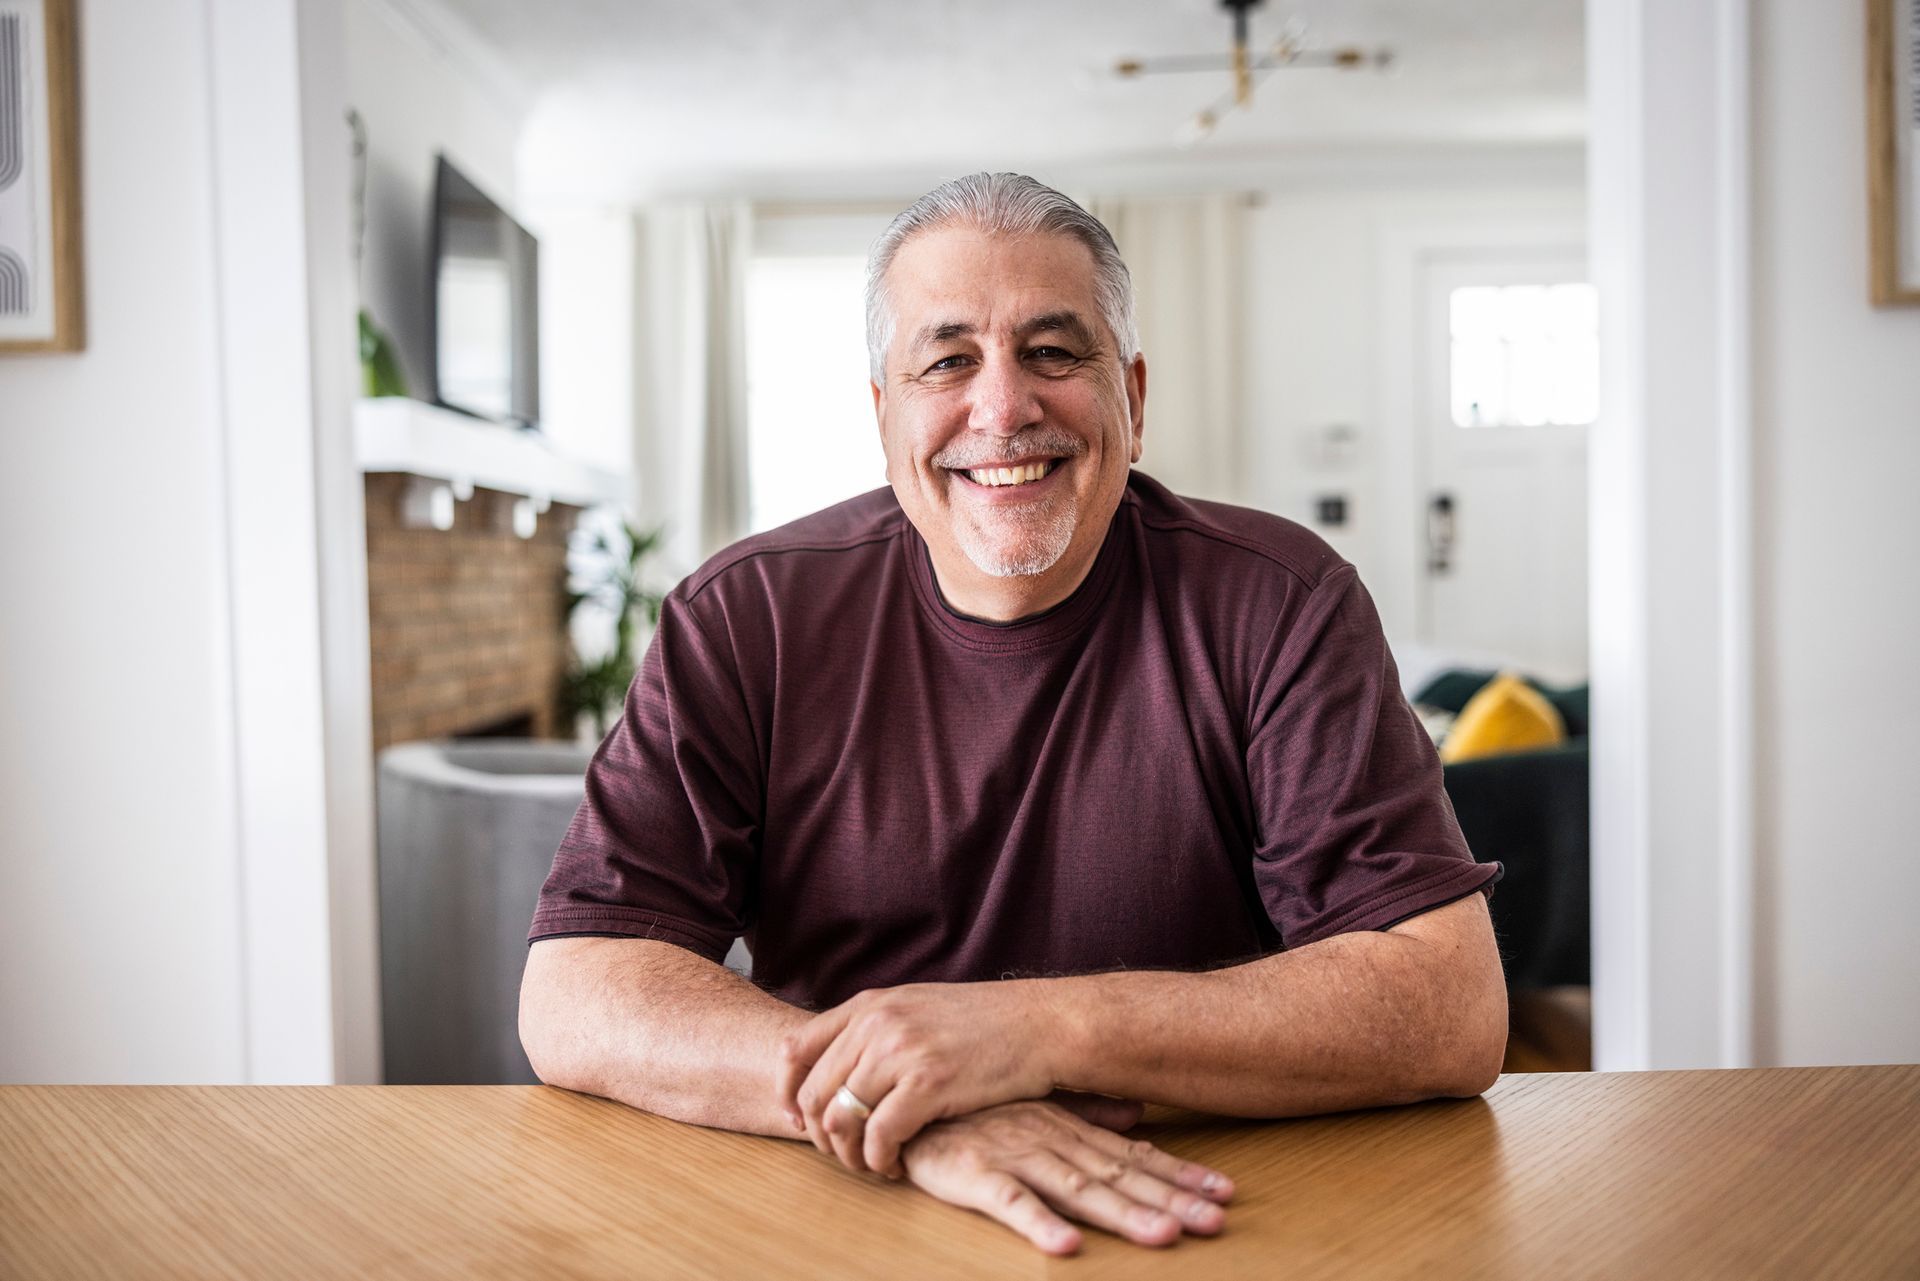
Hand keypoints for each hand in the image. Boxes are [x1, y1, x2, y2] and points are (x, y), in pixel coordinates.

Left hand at [775, 981, 1058, 1174]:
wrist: (1040, 1024)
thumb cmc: (984, 1024)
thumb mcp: (918, 1008)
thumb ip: (876, 1030)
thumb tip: (839, 1071)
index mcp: (869, 1005)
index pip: (796, 1050)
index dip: (789, 1093)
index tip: (798, 1121)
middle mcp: (876, 1025)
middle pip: (813, 1094)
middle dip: (821, 1136)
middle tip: (845, 1155)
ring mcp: (900, 1053)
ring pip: (841, 1120)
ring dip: (850, 1155)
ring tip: (872, 1164)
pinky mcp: (928, 1084)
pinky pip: (880, 1137)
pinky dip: (881, 1161)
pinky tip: (897, 1165)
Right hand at [898, 1099, 1234, 1255]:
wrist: (902, 1096)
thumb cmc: (972, 1109)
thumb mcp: (1036, 1109)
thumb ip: (1086, 1114)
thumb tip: (1137, 1115)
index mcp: (1068, 1130)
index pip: (1135, 1157)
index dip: (1180, 1176)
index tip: (1226, 1194)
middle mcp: (1050, 1140)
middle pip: (1119, 1178)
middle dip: (1171, 1202)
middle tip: (1217, 1223)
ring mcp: (1014, 1155)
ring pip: (1077, 1189)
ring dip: (1120, 1214)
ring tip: (1163, 1237)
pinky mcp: (974, 1173)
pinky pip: (1009, 1202)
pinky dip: (1038, 1223)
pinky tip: (1066, 1246)